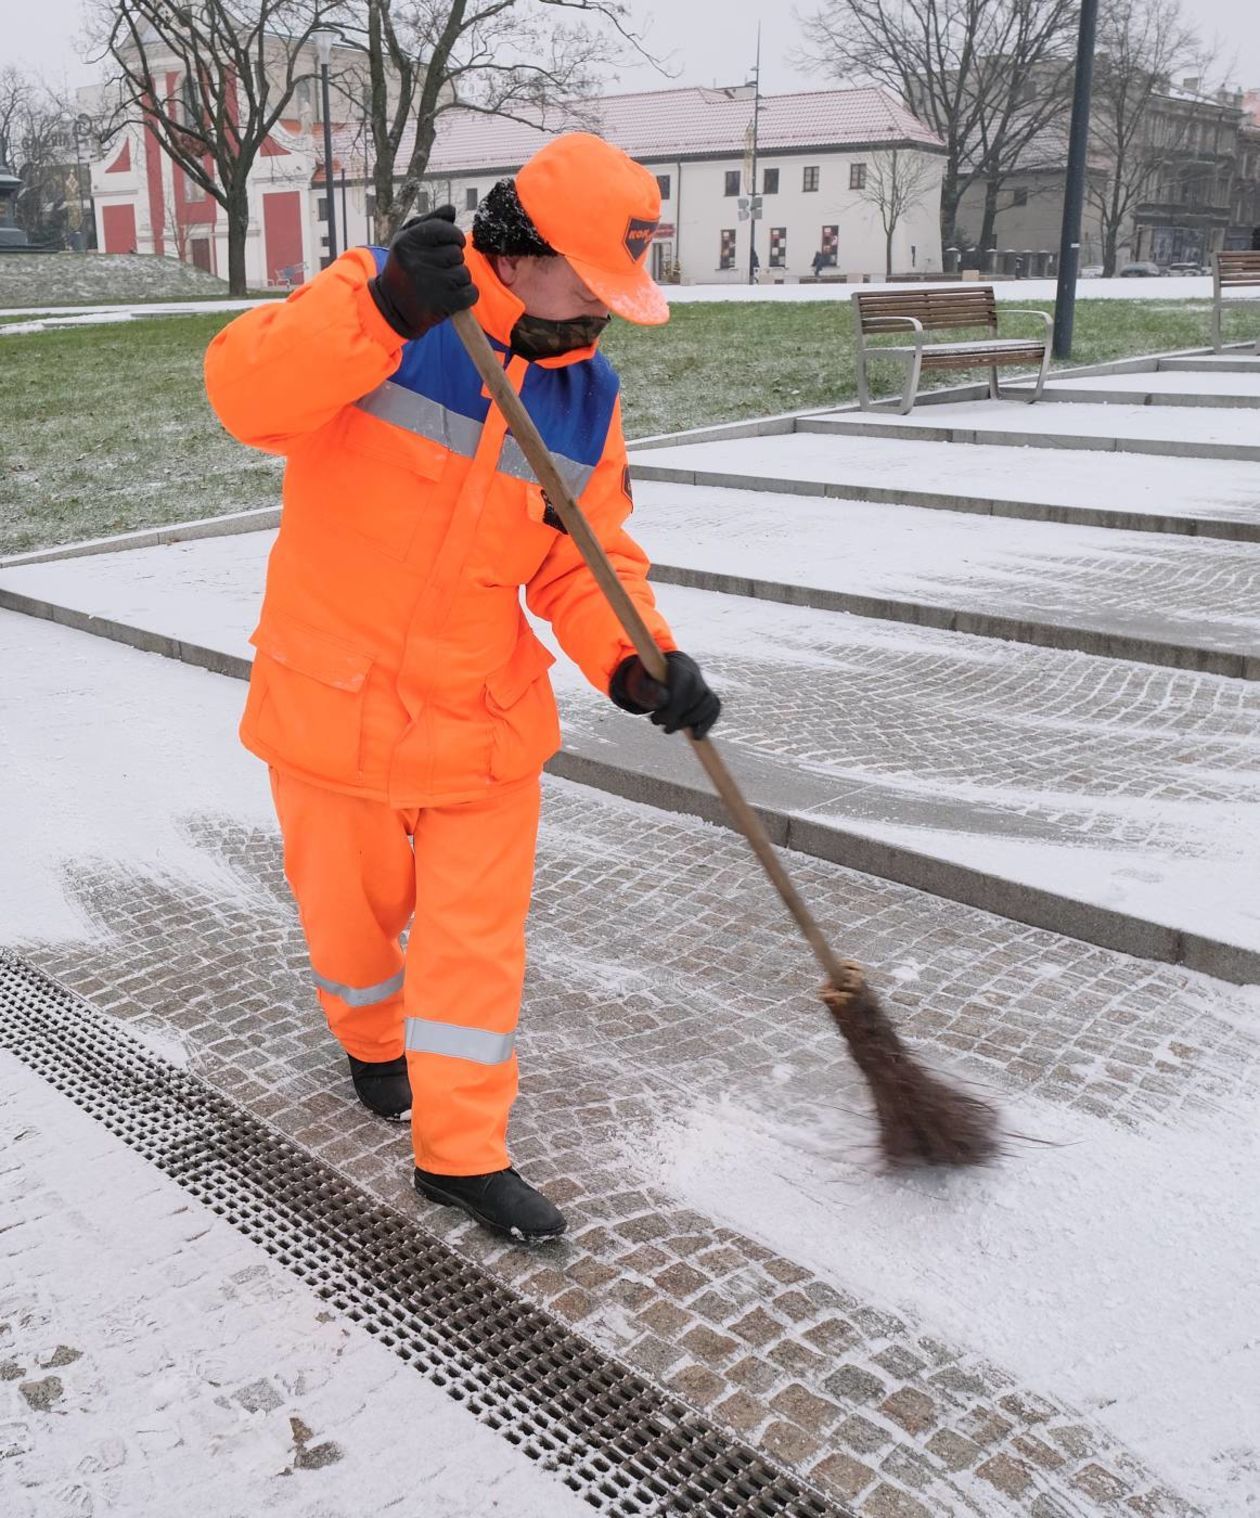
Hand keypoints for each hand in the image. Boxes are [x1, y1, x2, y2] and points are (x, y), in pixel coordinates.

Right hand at [368, 206, 478, 340]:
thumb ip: (430, 222)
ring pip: (464, 274)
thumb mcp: (407, 239)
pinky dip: (467, 295)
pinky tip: (453, 296)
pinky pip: (470, 294)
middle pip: (457, 254)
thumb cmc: (403, 268)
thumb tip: (451, 210)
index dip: (455, 237)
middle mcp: (417, 261)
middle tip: (440, 269)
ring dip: (459, 279)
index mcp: (408, 241)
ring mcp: (430, 284)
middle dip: (454, 261)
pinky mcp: (441, 304)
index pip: (447, 231)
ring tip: (443, 283)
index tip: (452, 244)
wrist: (391, 307)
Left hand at [609, 651, 720, 738]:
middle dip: (678, 718)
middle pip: (694, 698)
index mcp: (679, 666)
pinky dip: (706, 725)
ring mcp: (706, 686)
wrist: (669, 669)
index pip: (683, 687)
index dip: (673, 708)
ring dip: (689, 723)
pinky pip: (714, 711)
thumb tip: (660, 701)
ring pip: (707, 706)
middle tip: (660, 726)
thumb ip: (647, 689)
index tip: (657, 721)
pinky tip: (696, 736)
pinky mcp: (712, 698)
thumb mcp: (642, 681)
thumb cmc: (652, 678)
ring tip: (670, 729)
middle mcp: (697, 674)